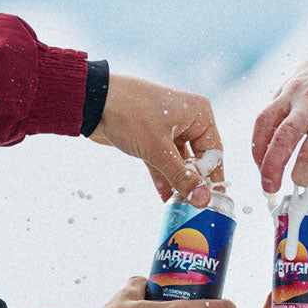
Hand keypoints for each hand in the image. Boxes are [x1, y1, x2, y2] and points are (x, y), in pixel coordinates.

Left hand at [89, 74, 222, 206]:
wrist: (93, 100)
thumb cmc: (130, 114)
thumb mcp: (158, 150)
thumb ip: (182, 177)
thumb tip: (203, 200)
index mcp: (198, 114)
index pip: (214, 151)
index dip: (211, 177)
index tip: (210, 200)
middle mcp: (187, 119)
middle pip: (198, 157)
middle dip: (193, 181)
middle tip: (194, 206)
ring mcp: (168, 127)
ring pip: (179, 160)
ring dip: (177, 182)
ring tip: (179, 207)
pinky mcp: (151, 136)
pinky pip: (163, 159)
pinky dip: (163, 176)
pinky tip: (165, 198)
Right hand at [252, 26, 307, 193]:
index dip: (302, 175)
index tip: (300, 186)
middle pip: (283, 138)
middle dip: (271, 168)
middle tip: (269, 188)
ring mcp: (294, 90)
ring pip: (265, 122)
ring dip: (258, 150)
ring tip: (261, 169)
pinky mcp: (285, 84)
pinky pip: (267, 110)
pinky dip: (263, 132)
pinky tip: (266, 147)